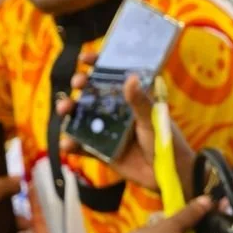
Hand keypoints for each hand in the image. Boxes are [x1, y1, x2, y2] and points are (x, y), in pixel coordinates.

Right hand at [55, 55, 194, 191]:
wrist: (169, 175)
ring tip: (64, 109)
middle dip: (81, 86)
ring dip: (70, 112)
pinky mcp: (102, 152)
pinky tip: (66, 144)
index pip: (114, 77)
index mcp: (132, 100)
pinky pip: (83, 147)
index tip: (85, 58)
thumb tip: (129, 78)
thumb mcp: (154, 119)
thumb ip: (140, 102)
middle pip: (93, 95)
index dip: (98, 66)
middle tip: (77, 83)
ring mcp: (108, 132)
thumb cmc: (167, 141)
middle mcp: (117, 113)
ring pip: (82, 118)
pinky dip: (72, 144)